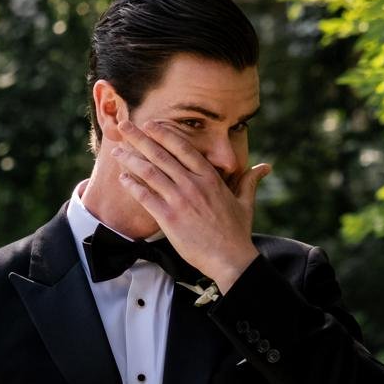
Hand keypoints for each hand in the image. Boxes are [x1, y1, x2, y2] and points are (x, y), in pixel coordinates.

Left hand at [112, 122, 270, 295]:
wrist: (230, 259)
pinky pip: (145, 197)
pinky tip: (123, 178)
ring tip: (117, 151)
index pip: (183, 147)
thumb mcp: (245, 203)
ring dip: (131, 159)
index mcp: (210, 177)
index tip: (151, 124)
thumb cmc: (237, 233)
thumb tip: (266, 167)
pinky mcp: (169, 218)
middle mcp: (193, 185)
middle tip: (125, 126)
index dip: (164, 133)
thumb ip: (250, 181)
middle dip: (140, 138)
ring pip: (150, 172)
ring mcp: (180, 201)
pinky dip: (132, 186)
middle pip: (161, 155)